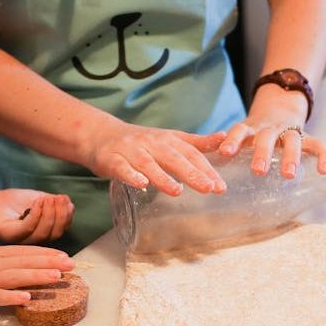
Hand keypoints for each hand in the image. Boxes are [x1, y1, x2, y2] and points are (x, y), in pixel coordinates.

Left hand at [0, 190, 73, 243]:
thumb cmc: (9, 202)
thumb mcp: (36, 199)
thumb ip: (52, 203)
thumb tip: (70, 205)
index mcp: (40, 233)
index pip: (60, 229)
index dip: (66, 215)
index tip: (66, 199)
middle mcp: (31, 241)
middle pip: (55, 234)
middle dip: (60, 215)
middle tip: (59, 198)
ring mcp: (19, 240)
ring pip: (42, 233)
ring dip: (49, 214)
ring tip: (47, 198)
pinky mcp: (7, 236)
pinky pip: (26, 229)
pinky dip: (35, 215)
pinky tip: (37, 201)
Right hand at [0, 245, 75, 313]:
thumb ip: (0, 265)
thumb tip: (21, 273)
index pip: (25, 251)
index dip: (46, 253)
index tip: (65, 256)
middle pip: (25, 261)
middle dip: (50, 262)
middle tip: (71, 265)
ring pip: (16, 276)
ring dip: (38, 276)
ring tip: (57, 277)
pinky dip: (13, 297)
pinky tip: (28, 299)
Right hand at [85, 121, 227, 195]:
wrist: (100, 135)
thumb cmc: (141, 142)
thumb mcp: (171, 139)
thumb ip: (197, 143)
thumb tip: (224, 138)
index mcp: (168, 140)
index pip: (191, 154)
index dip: (206, 169)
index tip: (220, 186)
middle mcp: (151, 143)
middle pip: (173, 158)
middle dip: (192, 173)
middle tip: (209, 188)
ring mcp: (131, 150)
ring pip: (148, 163)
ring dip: (162, 176)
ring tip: (177, 191)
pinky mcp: (111, 159)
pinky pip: (122, 168)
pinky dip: (131, 175)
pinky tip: (141, 184)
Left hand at [218, 86, 325, 178]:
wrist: (279, 107)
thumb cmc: (255, 132)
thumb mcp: (242, 134)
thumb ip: (228, 146)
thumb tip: (204, 167)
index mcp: (252, 128)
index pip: (240, 130)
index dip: (232, 140)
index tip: (224, 153)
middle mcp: (270, 128)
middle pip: (267, 137)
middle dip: (263, 153)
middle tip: (258, 171)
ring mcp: (290, 131)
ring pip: (292, 140)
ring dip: (290, 157)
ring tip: (288, 175)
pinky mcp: (307, 137)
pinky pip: (317, 145)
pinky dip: (322, 156)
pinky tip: (323, 171)